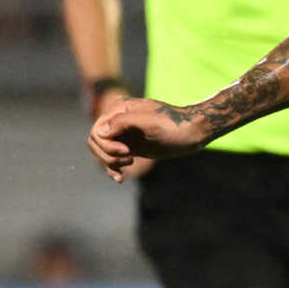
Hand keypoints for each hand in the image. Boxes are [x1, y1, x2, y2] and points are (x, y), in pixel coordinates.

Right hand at [89, 96, 206, 181]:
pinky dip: (113, 169)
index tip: (127, 151)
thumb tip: (100, 131)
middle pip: (96, 142)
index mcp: (119, 109)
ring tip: (131, 163)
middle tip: (129, 159)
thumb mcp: (150, 122)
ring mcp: (123, 134)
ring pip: (103, 152)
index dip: (107, 145)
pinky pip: (113, 159)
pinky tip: (120, 178)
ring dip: (111, 162)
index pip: (97, 131)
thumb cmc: (174, 125)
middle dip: (108, 154)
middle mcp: (118, 121)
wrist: (192, 132)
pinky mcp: (130, 147)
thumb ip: (123, 122)